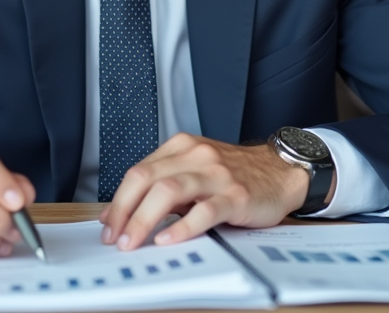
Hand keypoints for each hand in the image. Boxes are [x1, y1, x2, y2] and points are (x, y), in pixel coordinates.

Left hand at [99, 133, 327, 249]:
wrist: (280, 171)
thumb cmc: (235, 174)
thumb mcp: (195, 170)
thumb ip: (163, 185)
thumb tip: (123, 212)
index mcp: (181, 147)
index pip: (138, 171)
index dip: (118, 200)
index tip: (107, 224)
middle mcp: (196, 156)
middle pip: (146, 179)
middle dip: (124, 211)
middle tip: (114, 237)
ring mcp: (216, 174)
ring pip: (168, 191)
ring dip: (143, 219)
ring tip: (132, 242)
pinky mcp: (235, 195)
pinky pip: (203, 210)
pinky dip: (182, 227)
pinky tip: (168, 239)